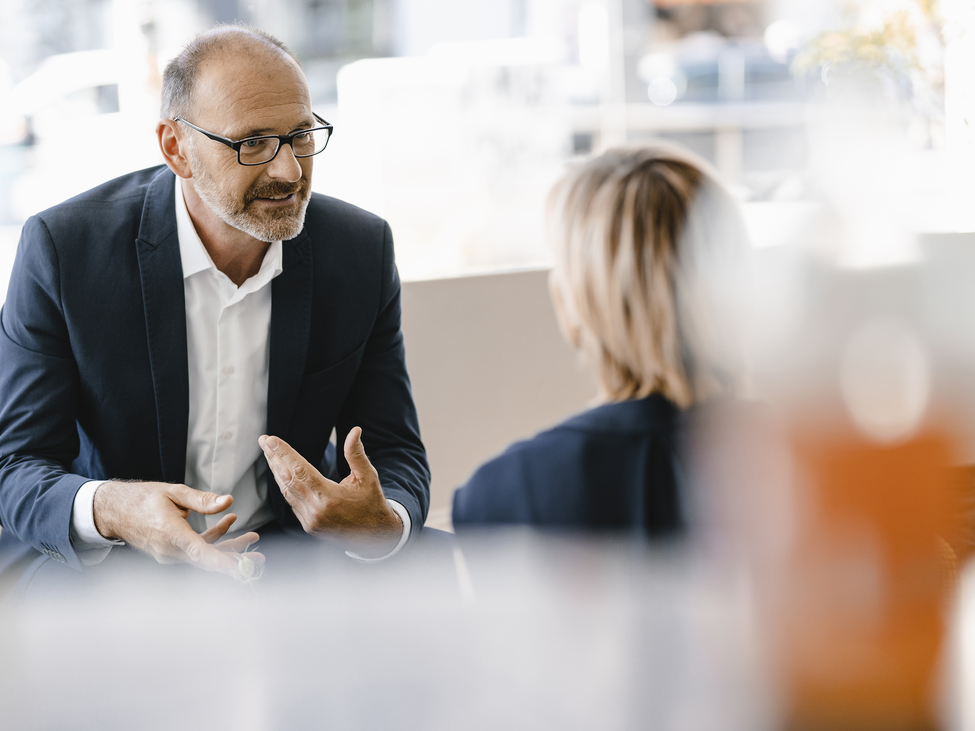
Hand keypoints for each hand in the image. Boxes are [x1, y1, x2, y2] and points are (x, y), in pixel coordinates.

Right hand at [93, 481, 263, 576]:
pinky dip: (213, 539)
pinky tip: (228, 522)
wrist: (115, 511)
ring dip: (229, 547)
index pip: (200, 553)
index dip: (221, 562)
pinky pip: (196, 550)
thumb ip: (202, 500)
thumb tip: (228, 501)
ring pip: (205, 555)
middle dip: (235, 558)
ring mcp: (170, 554)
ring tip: (253, 537)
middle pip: (208, 558)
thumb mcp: (174, 492)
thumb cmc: (143, 498)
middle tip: (260, 558)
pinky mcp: (171, 552)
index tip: (241, 568)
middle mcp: (170, 550)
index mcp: (170, 534)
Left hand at [259, 427, 402, 555]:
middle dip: (274, 458)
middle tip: (264, 441)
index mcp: (329, 497)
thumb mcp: (368, 477)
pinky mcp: (308, 526)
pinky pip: (291, 502)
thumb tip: (354, 431)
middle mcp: (315, 511)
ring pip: (286, 491)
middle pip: (288, 479)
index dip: (284, 453)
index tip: (271, 440)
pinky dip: (285, 486)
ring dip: (276, 471)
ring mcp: (310, 521)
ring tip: (269, 453)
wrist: (376, 536)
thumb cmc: (372, 503)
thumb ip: (356, 454)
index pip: (300, 470)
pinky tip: (280, 473)